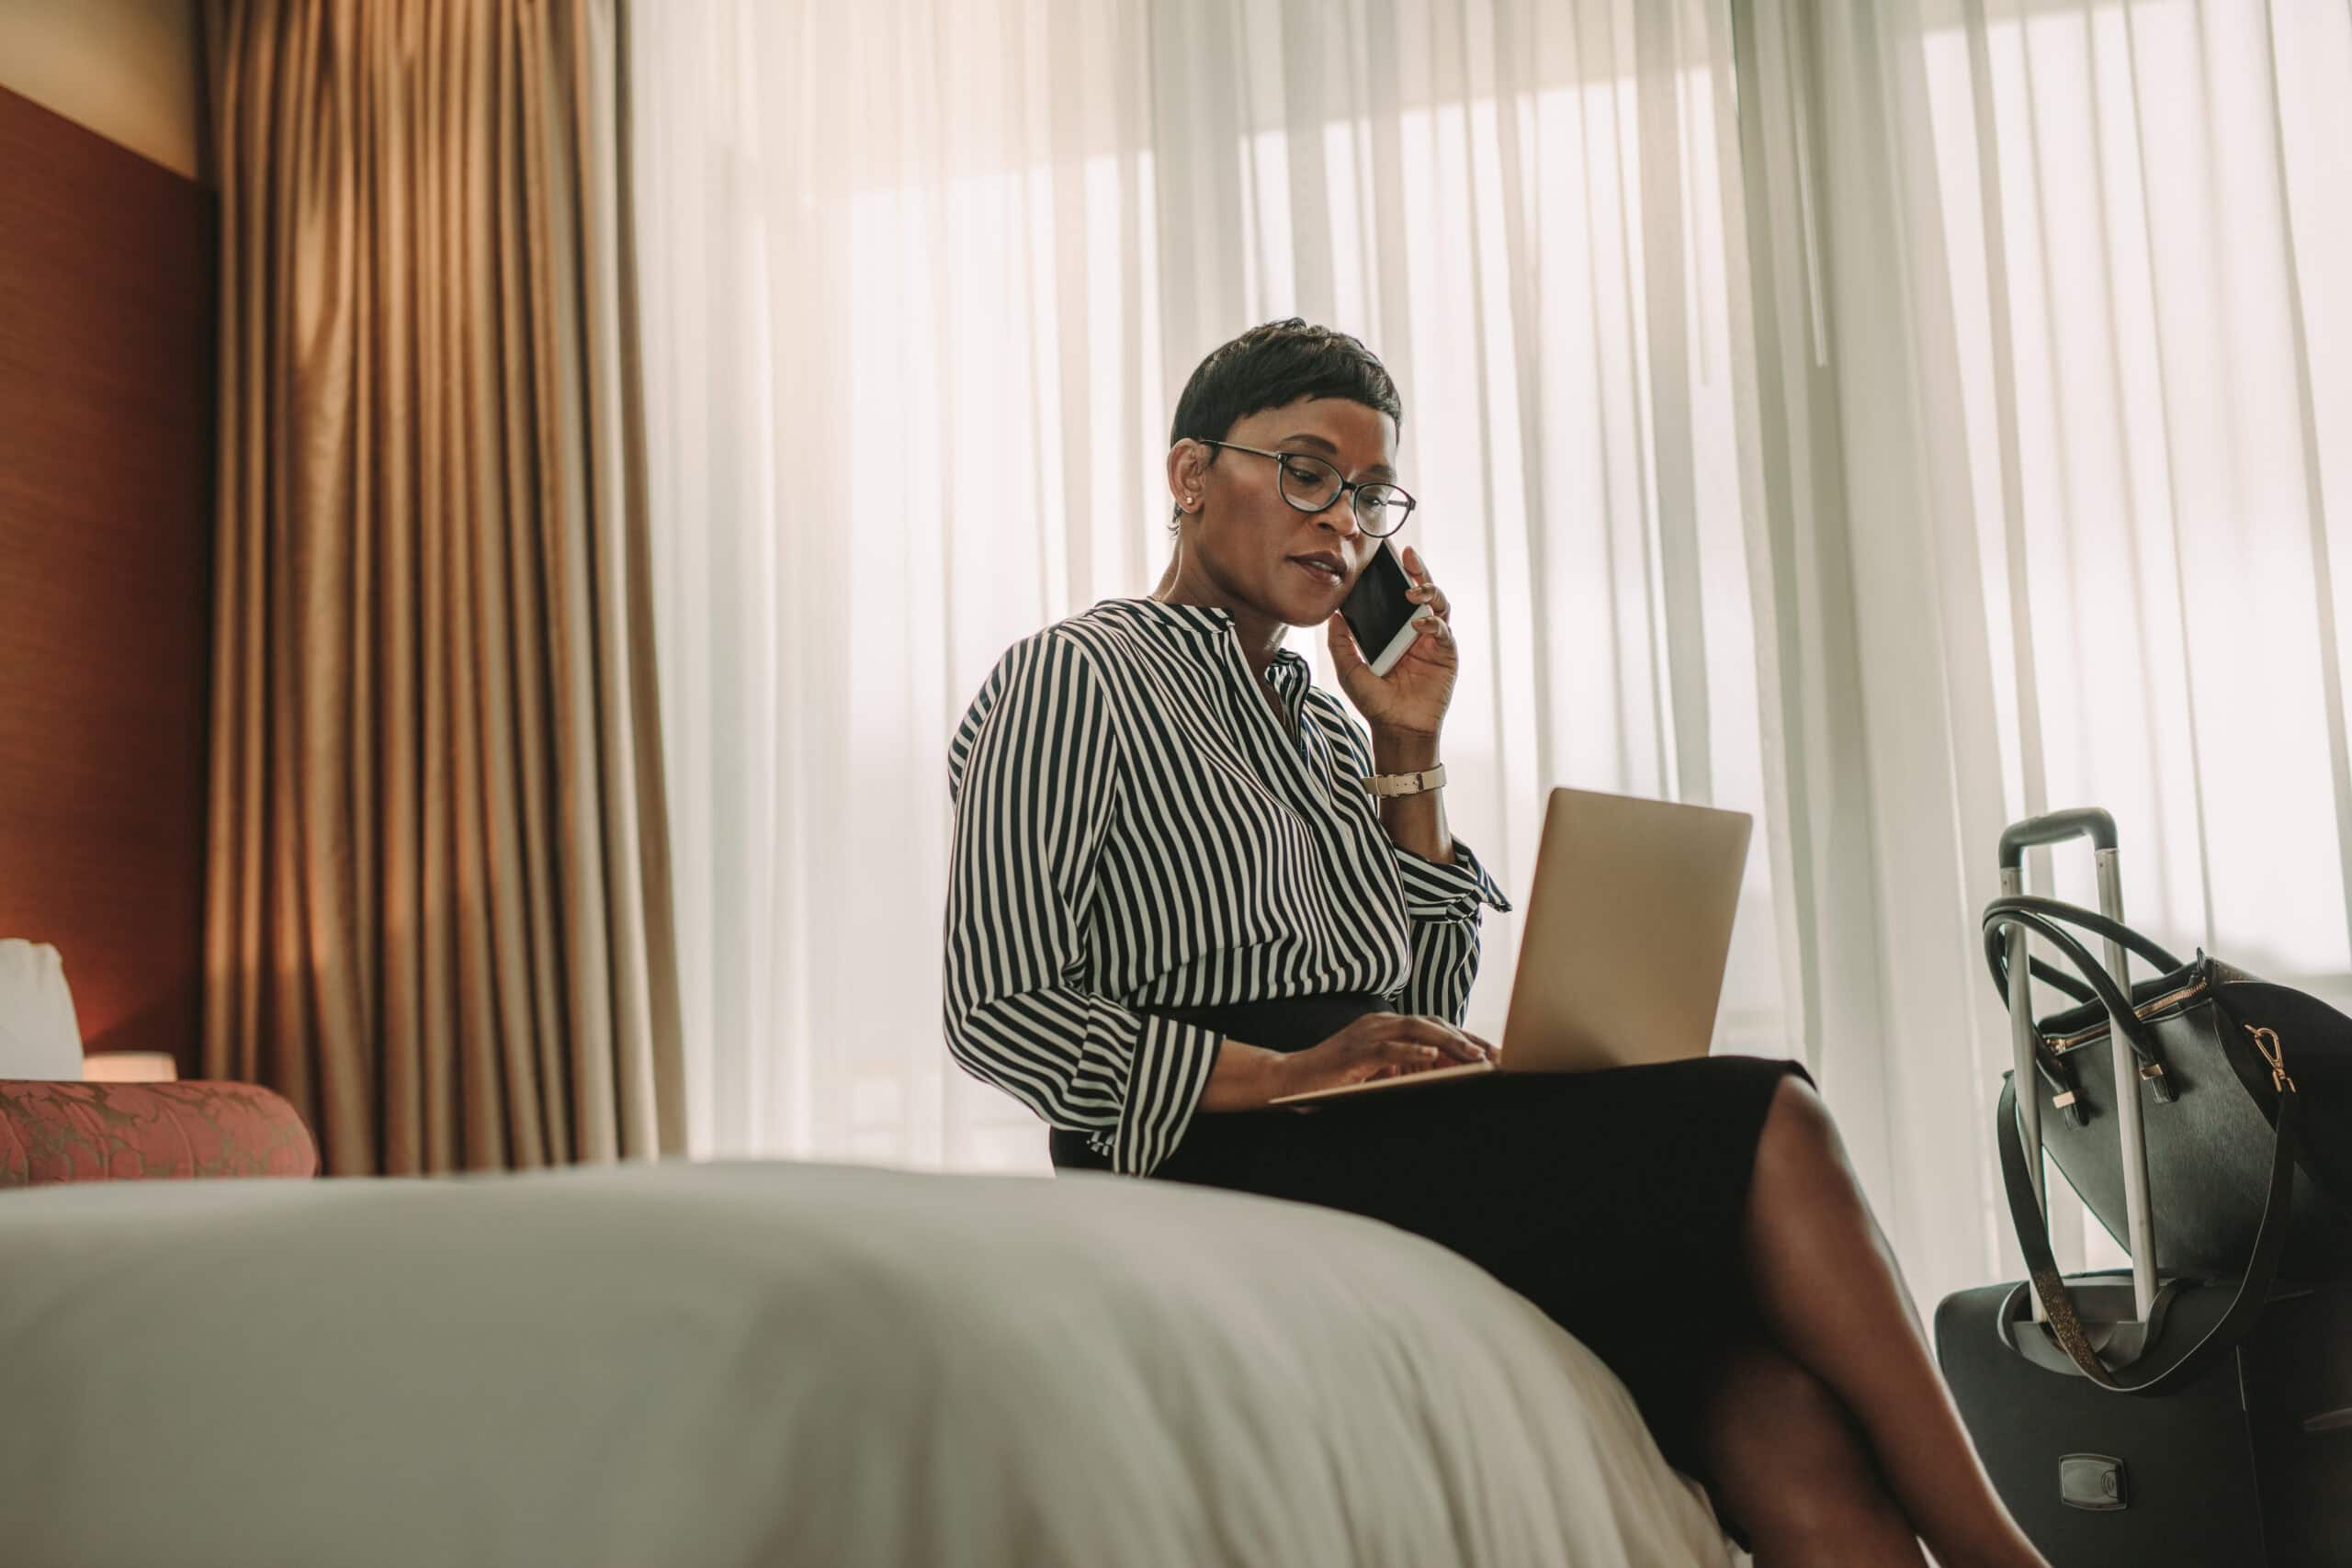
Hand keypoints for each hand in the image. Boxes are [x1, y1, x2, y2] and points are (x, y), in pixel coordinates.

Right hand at [1271, 1012, 1496, 1100]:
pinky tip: (1431, 1055)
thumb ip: (1405, 1069)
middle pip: (1431, 1023)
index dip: (1463, 1038)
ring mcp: (1367, 1034)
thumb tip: (1443, 1077)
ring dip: (1447, 1042)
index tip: (1491, 1054)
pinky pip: (1387, 1047)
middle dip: (1465, 1039)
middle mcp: (1379, 1024)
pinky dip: (1410, 1049)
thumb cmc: (1333, 1081)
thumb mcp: (1377, 1074)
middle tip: (1493, 1055)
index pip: (1433, 1027)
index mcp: (1387, 1028)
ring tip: (1473, 1055)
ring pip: (1415, 1029)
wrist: (1290, 1080)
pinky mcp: (1355, 1051)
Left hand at [1325, 544, 1455, 740]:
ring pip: (1439, 605)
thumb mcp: (1349, 671)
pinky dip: (1433, 624)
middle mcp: (1416, 631)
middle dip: (1418, 571)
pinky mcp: (1446, 654)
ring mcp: (1433, 641)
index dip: (1396, 574)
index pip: (1397, 595)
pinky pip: (1444, 631)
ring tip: (1413, 590)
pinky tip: (1419, 624)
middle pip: (1423, 591)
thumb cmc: (1375, 702)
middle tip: (1408, 556)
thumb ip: (1341, 644)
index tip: (1389, 554)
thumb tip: (1333, 616)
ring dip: (1429, 592)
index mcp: (1395, 630)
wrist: (1396, 728)